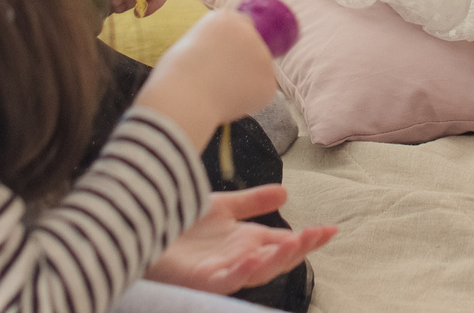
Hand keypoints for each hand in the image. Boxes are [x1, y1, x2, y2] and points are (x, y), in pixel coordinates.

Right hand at [138, 10, 277, 150]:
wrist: (184, 98)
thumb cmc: (176, 75)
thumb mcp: (191, 43)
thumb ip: (213, 43)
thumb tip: (221, 54)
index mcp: (226, 19)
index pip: (240, 25)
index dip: (232, 44)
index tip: (224, 58)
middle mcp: (249, 32)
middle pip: (252, 46)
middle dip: (242, 61)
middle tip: (221, 79)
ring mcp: (262, 56)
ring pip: (258, 70)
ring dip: (246, 80)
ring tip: (220, 93)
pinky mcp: (268, 81)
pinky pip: (261, 91)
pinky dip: (250, 99)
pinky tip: (229, 103)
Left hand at [147, 187, 336, 296]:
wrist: (142, 230)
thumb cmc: (179, 225)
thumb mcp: (223, 207)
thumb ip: (252, 202)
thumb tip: (285, 192)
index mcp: (247, 243)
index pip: (284, 243)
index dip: (308, 238)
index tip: (331, 229)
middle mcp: (239, 259)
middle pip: (277, 259)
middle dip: (300, 249)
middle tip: (320, 234)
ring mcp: (221, 271)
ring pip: (257, 272)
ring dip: (277, 260)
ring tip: (296, 242)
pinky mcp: (201, 280)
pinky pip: (226, 280)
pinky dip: (241, 272)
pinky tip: (253, 258)